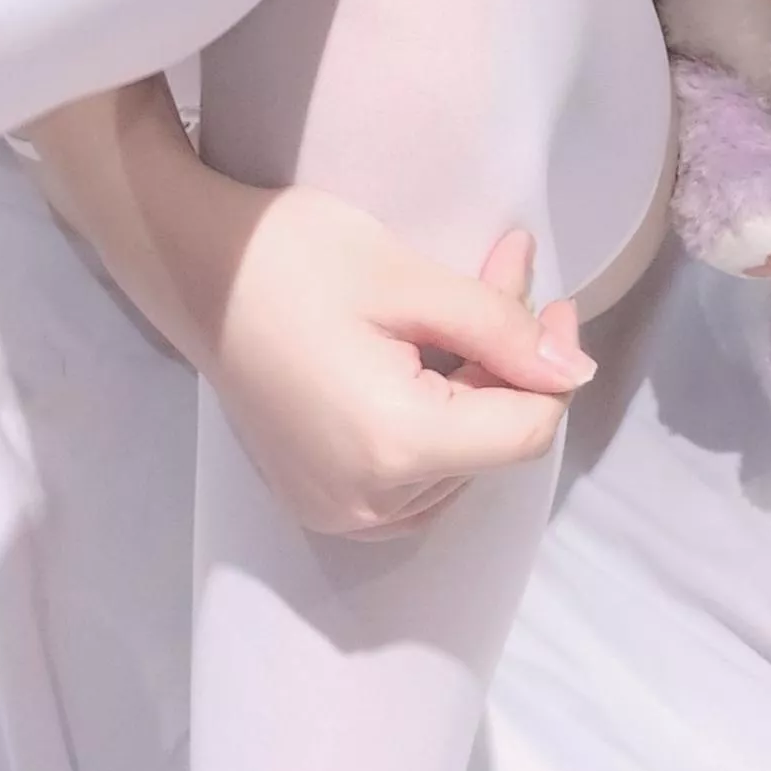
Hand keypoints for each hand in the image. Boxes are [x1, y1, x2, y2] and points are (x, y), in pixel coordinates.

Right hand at [193, 186, 596, 539]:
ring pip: (456, 459)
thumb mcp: (408, 279)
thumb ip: (500, 328)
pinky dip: (431, 414)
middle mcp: (369, 505)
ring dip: (472, 383)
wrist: (193, 268)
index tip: (550, 298)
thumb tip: (576, 374)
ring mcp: (339, 512)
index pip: (525, 431)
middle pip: (488, 441)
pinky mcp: (319, 500)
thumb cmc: (295, 257)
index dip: (550, 364)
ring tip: (455, 305)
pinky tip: (417, 353)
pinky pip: (411, 474)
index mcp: (395, 448)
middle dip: (506, 359)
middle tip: (502, 269)